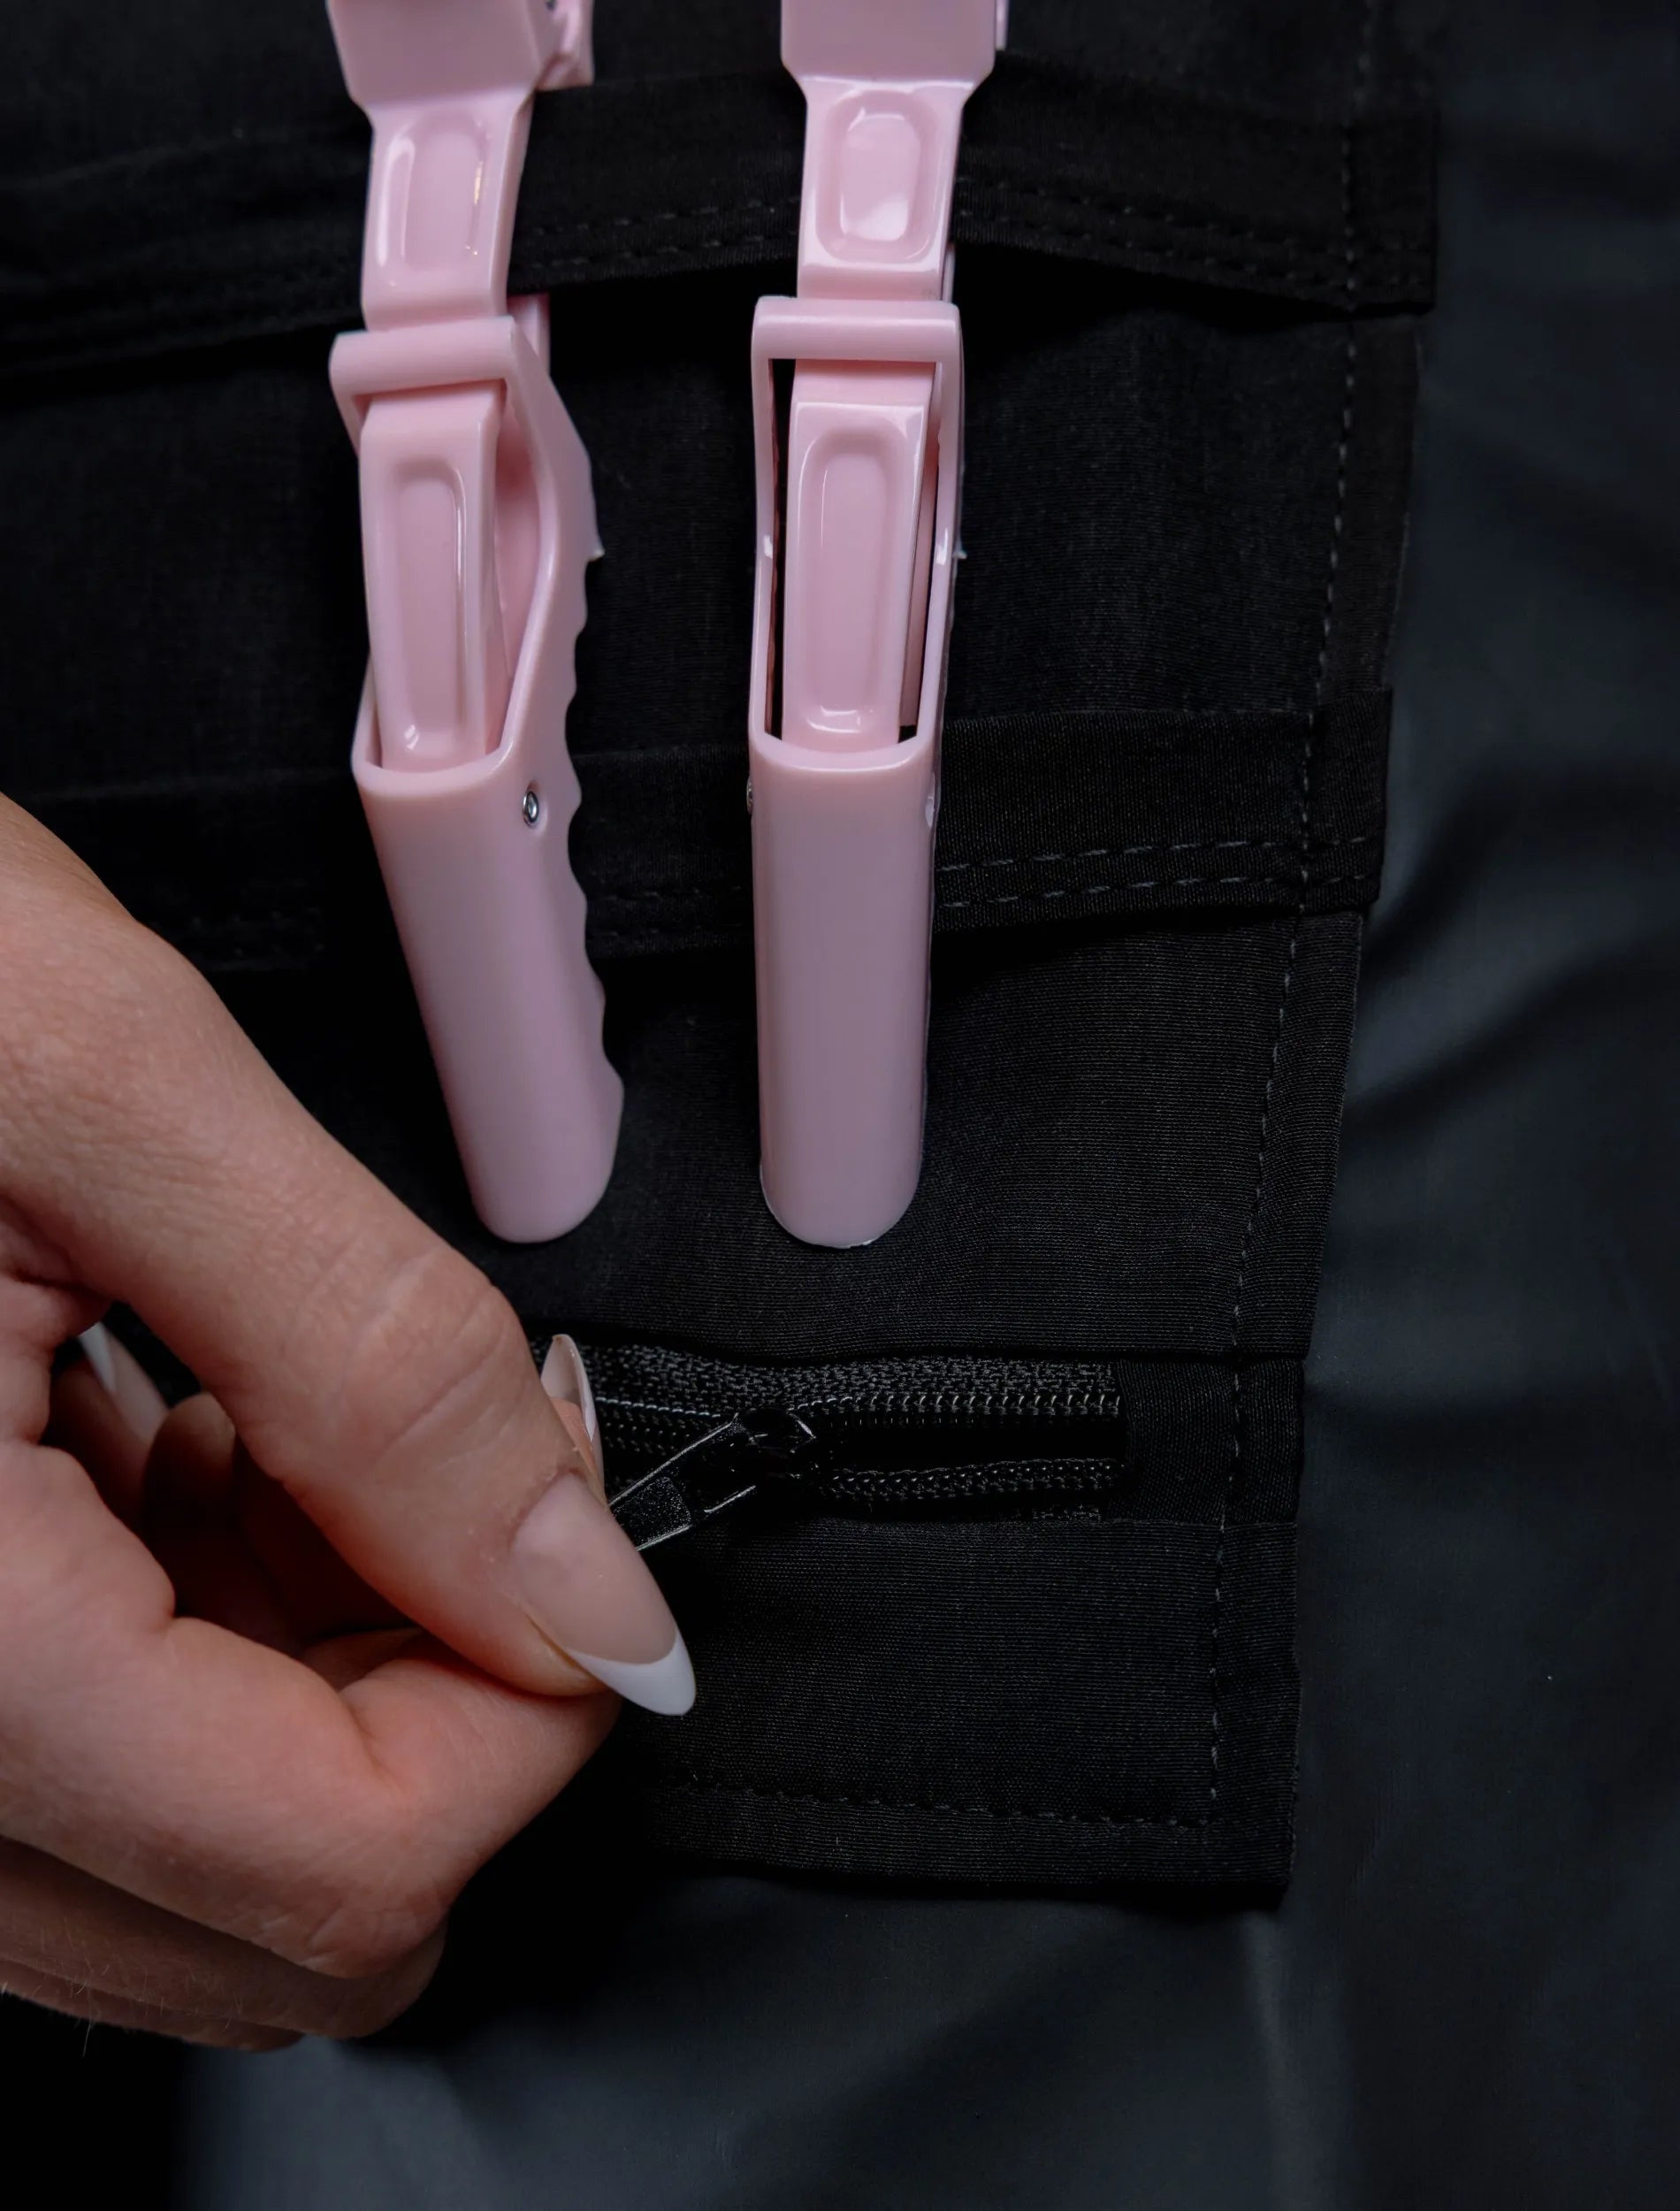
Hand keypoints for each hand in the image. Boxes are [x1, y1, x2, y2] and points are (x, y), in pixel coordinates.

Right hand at [0, 798, 689, 2048]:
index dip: (531, 1700)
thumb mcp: (105, 1087)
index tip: (576, 1534)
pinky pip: (104, 1775)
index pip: (336, 1861)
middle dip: (429, 1681)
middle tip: (430, 1450)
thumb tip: (586, 1593)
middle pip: (280, 1909)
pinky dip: (212, 1636)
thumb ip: (374, 1360)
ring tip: (275, 1418)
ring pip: (203, 1863)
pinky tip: (181, 1447)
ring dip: (322, 1656)